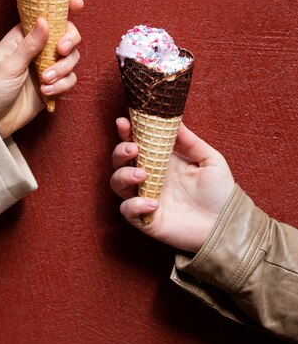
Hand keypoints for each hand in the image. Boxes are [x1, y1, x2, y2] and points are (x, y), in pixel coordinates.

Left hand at [0, 0, 82, 137]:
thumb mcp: (9, 64)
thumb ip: (30, 44)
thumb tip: (44, 20)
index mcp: (24, 36)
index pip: (46, 16)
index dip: (64, 7)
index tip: (78, 3)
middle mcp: (39, 48)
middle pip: (68, 35)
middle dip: (69, 41)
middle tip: (61, 50)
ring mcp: (48, 66)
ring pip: (72, 58)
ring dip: (62, 68)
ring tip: (45, 80)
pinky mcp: (55, 83)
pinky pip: (70, 79)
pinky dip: (62, 85)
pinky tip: (46, 91)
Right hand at [110, 118, 234, 251]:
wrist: (226, 224)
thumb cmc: (219, 191)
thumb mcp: (210, 160)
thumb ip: (191, 141)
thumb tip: (174, 119)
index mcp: (161, 159)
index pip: (137, 141)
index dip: (127, 131)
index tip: (124, 121)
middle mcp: (149, 176)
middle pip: (120, 160)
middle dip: (120, 151)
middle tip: (134, 149)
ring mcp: (145, 197)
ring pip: (117, 183)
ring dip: (123, 175)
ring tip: (142, 175)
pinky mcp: (146, 218)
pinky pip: (127, 210)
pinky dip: (134, 205)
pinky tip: (153, 204)